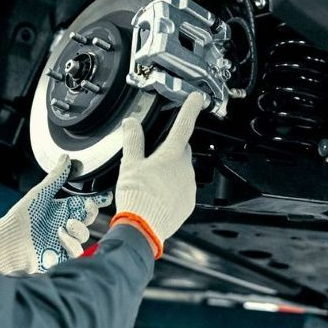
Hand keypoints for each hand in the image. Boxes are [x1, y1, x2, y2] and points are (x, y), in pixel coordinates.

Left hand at [0, 155, 111, 273]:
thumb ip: (56, 177)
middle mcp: (65, 224)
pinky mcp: (62, 254)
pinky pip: (77, 250)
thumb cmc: (21, 216)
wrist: (9, 240)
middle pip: (89, 217)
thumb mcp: (40, 193)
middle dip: (91, 211)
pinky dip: (71, 243)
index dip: (97, 200)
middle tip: (86, 206)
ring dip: (79, 228)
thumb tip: (66, 158)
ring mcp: (64, 240)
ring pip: (85, 234)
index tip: (106, 196)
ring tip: (65, 225)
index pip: (85, 203)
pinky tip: (60, 237)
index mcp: (62, 208)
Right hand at [111, 92, 204, 256]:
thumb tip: (131, 123)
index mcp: (171, 155)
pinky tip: (157, 195)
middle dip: (170, 150)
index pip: (184, 125)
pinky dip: (173, 189)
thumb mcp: (130, 165)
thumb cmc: (136, 197)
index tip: (197, 98)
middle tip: (151, 159)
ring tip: (151, 183)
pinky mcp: (189, 203)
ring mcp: (189, 187)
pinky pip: (183, 189)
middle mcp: (185, 169)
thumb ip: (133, 141)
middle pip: (180, 150)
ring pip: (182, 171)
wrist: (142, 229)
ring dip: (170, 172)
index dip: (190, 108)